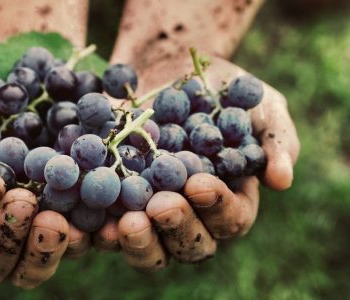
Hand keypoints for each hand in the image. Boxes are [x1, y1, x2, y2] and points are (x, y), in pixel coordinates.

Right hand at [0, 0, 89, 287]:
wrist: (27, 72)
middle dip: (5, 239)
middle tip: (25, 203)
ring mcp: (34, 222)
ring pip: (33, 264)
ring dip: (44, 251)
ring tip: (59, 221)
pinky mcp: (73, 214)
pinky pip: (82, 240)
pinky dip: (92, 238)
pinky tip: (105, 222)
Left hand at [106, 55, 299, 270]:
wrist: (169, 67)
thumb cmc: (222, 89)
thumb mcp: (259, 104)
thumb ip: (275, 140)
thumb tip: (282, 180)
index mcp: (229, 200)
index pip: (231, 219)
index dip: (217, 207)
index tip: (200, 184)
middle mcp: (191, 215)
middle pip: (189, 244)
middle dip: (176, 228)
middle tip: (161, 206)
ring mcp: (150, 211)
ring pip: (148, 245)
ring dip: (137, 240)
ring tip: (125, 223)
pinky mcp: (115, 199)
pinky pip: (105, 224)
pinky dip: (96, 226)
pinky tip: (87, 218)